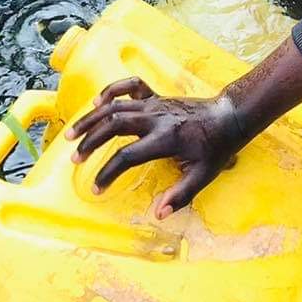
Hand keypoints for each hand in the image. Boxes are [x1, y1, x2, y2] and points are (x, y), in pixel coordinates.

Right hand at [66, 78, 244, 216]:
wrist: (229, 116)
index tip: (96, 187)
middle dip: (90, 141)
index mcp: (165, 139)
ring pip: (115, 106)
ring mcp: (154, 104)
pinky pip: (129, 86)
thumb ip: (180, 195)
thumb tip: (159, 214)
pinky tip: (96, 102)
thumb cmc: (216, 148)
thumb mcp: (203, 175)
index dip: (108, 173)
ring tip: (71, 134)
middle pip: (113, 125)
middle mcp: (155, 118)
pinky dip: (111, 90)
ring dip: (91, 119)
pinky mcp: (155, 96)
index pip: (126, 156)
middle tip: (74, 158)